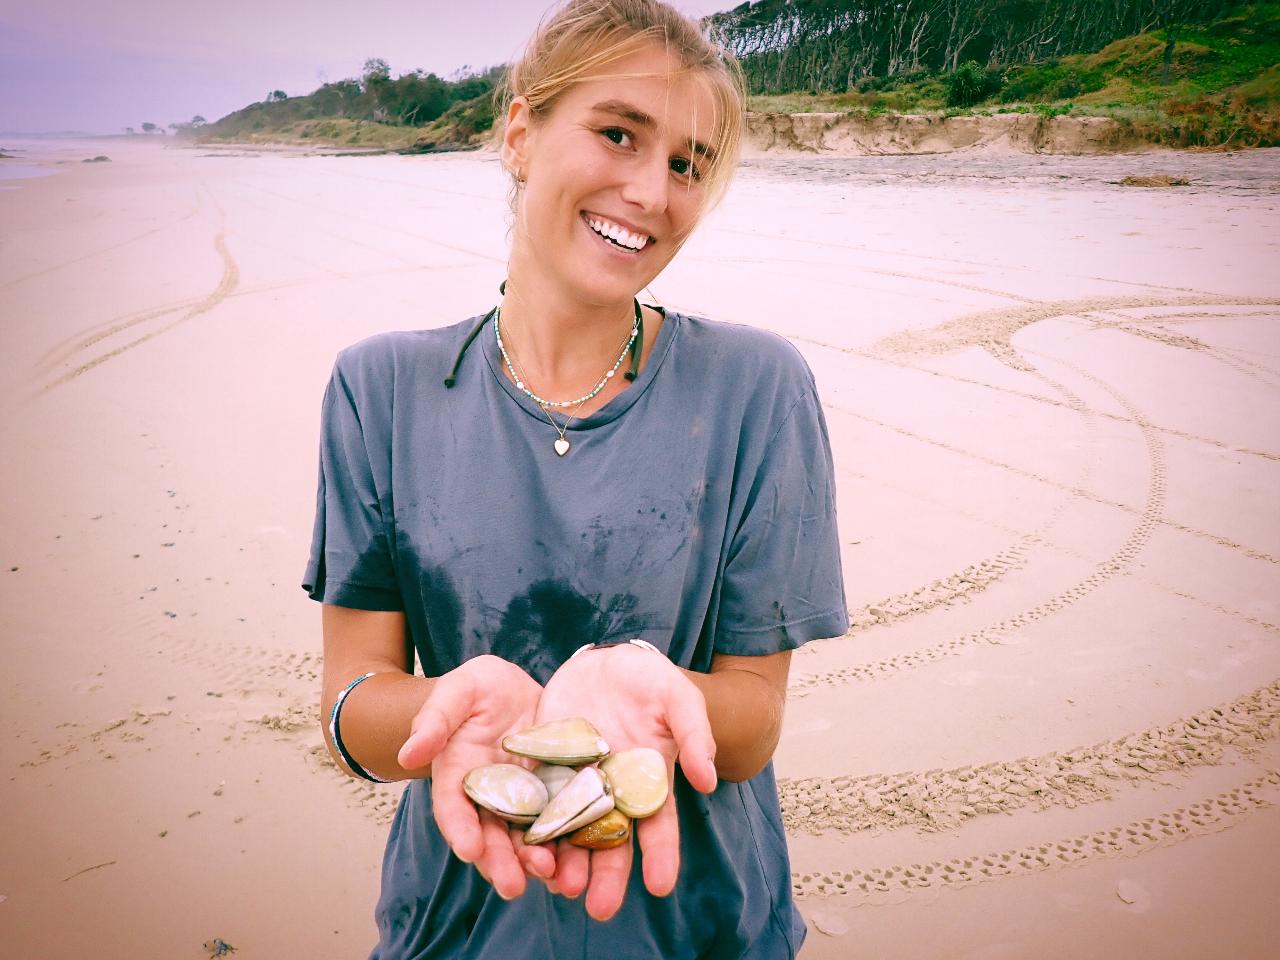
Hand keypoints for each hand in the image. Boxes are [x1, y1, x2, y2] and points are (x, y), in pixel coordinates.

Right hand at [397, 655, 554, 898]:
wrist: (514, 691)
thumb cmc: (477, 690)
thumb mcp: (457, 693)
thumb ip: (434, 721)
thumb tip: (409, 752)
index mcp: (458, 777)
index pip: (454, 808)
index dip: (460, 829)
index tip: (469, 849)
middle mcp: (489, 798)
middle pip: (491, 836)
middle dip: (500, 862)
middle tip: (512, 886)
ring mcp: (524, 801)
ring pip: (527, 838)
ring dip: (537, 862)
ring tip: (551, 877)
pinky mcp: (557, 795)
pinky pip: (563, 823)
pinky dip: (570, 845)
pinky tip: (581, 862)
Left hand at [533, 644, 716, 920]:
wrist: (603, 661)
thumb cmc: (648, 680)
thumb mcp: (678, 697)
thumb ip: (693, 734)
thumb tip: (707, 781)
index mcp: (648, 782)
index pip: (658, 826)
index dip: (660, 855)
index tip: (660, 884)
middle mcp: (612, 792)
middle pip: (610, 841)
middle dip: (606, 876)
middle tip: (600, 909)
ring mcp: (575, 783)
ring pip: (570, 831)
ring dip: (566, 861)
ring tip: (561, 886)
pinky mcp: (543, 769)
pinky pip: (535, 803)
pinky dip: (531, 827)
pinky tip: (525, 850)